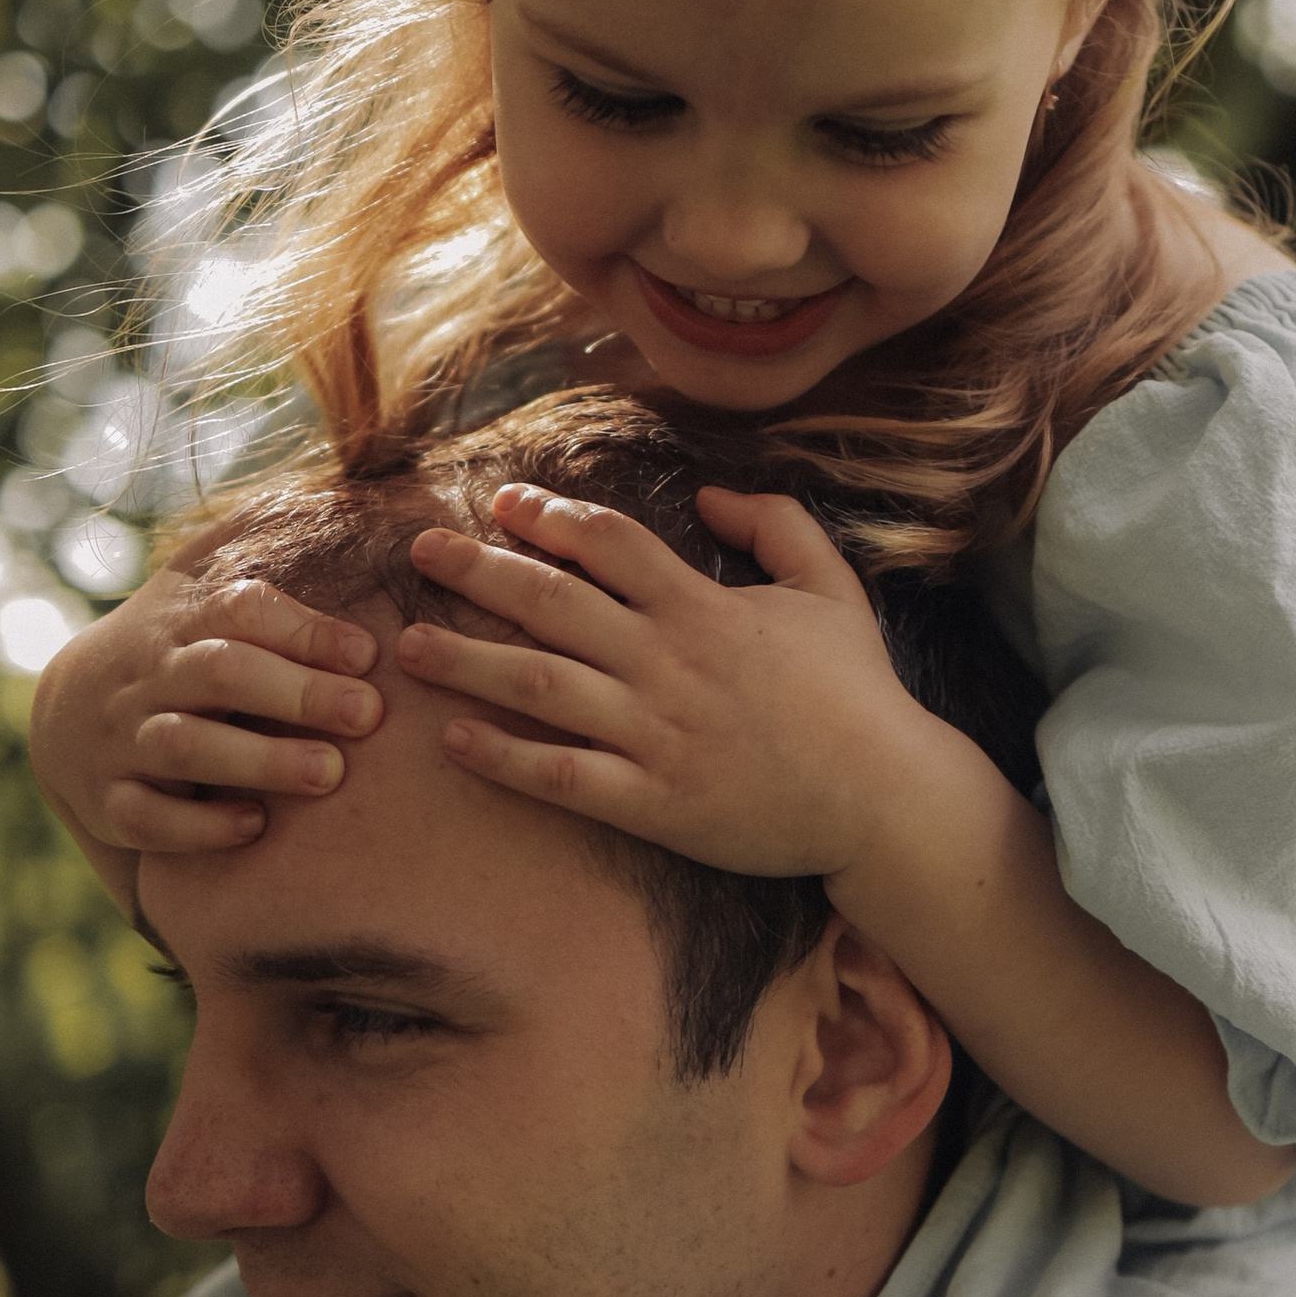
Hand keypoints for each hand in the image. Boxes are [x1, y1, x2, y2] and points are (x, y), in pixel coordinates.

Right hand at [29, 565, 384, 858]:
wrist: (68, 714)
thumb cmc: (170, 644)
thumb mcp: (195, 580)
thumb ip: (254, 538)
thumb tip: (342, 481)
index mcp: (184, 618)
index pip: (241, 610)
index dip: (304, 630)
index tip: (368, 653)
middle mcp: (152, 676)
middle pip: (219, 673)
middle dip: (296, 693)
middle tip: (368, 714)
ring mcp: (126, 740)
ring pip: (186, 747)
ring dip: (260, 761)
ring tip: (330, 773)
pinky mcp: (113, 803)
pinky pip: (148, 819)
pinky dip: (200, 828)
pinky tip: (256, 825)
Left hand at [394, 482, 933, 880]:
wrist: (886, 799)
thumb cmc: (858, 694)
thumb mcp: (833, 588)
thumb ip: (778, 525)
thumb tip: (711, 494)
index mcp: (705, 608)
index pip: (607, 543)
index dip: (547, 516)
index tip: (501, 504)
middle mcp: (669, 663)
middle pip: (552, 603)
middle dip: (479, 571)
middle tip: (421, 550)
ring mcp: (658, 734)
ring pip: (540, 685)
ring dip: (468, 660)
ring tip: (409, 647)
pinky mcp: (655, 802)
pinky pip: (563, 776)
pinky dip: (506, 758)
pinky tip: (457, 740)